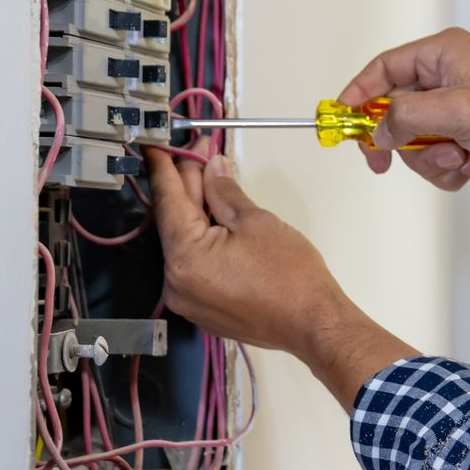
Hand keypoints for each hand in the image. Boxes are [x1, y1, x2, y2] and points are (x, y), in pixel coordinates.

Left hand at [143, 143, 420, 410]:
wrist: (313, 323)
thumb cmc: (290, 275)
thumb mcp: (255, 221)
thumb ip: (224, 191)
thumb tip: (211, 168)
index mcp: (184, 257)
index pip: (167, 201)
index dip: (164, 168)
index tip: (156, 145)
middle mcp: (175, 282)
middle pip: (175, 221)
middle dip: (189, 185)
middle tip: (202, 153)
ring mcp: (187, 298)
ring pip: (185, 242)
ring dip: (198, 210)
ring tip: (214, 181)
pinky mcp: (202, 307)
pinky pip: (194, 263)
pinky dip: (203, 238)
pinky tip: (218, 217)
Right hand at [339, 27, 469, 191]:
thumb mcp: (459, 111)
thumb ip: (409, 116)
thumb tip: (377, 130)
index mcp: (444, 53)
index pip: (385, 67)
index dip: (359, 92)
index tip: (341, 119)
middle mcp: (446, 78)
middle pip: (391, 108)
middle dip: (397, 138)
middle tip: (382, 161)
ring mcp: (452, 111)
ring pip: (408, 140)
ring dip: (428, 158)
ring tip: (458, 157)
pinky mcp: (460, 140)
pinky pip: (429, 160)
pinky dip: (444, 169)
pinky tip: (469, 165)